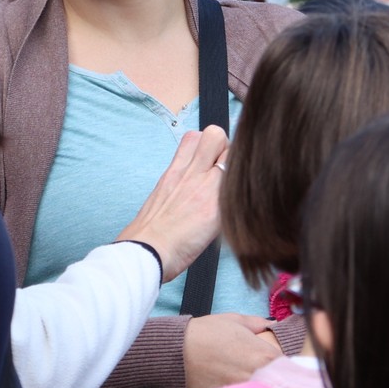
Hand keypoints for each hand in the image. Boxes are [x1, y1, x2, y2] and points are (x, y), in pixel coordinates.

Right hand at [117, 125, 227, 282]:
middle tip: (227, 173)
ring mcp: (205, 187)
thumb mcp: (159, 197)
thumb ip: (177, 184)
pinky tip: (237, 212)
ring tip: (233, 191)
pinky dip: (242, 196)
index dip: (208, 145)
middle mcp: (191, 173)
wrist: (146, 252)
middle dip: (227, 149)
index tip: (212, 160)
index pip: (195, 136)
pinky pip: (238, 188)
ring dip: (237, 168)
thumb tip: (188, 188)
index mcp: (175, 171)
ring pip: (231, 153)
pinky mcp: (217, 207)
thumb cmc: (149, 234)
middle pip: (216, 135)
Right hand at [184, 313, 282, 387]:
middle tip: (262, 382)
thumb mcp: (233, 321)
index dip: (285, 370)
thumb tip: (270, 324)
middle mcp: (258, 378)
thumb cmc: (204, 333)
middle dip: (274, 385)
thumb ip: (257, 323)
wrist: (173, 352)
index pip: (291, 369)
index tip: (278, 370)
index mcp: (265, 356)